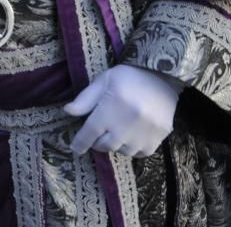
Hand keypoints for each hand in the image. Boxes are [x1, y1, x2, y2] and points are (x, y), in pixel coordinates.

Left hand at [64, 65, 183, 157]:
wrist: (163, 77)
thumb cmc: (129, 77)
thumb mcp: (103, 81)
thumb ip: (85, 99)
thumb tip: (67, 111)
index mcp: (110, 110)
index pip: (90, 133)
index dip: (80, 142)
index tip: (75, 148)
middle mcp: (126, 126)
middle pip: (104, 145)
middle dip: (97, 141)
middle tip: (99, 132)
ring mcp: (143, 134)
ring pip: (122, 150)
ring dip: (115, 144)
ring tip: (116, 131)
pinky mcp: (158, 138)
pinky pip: (139, 153)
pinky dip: (132, 148)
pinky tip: (130, 136)